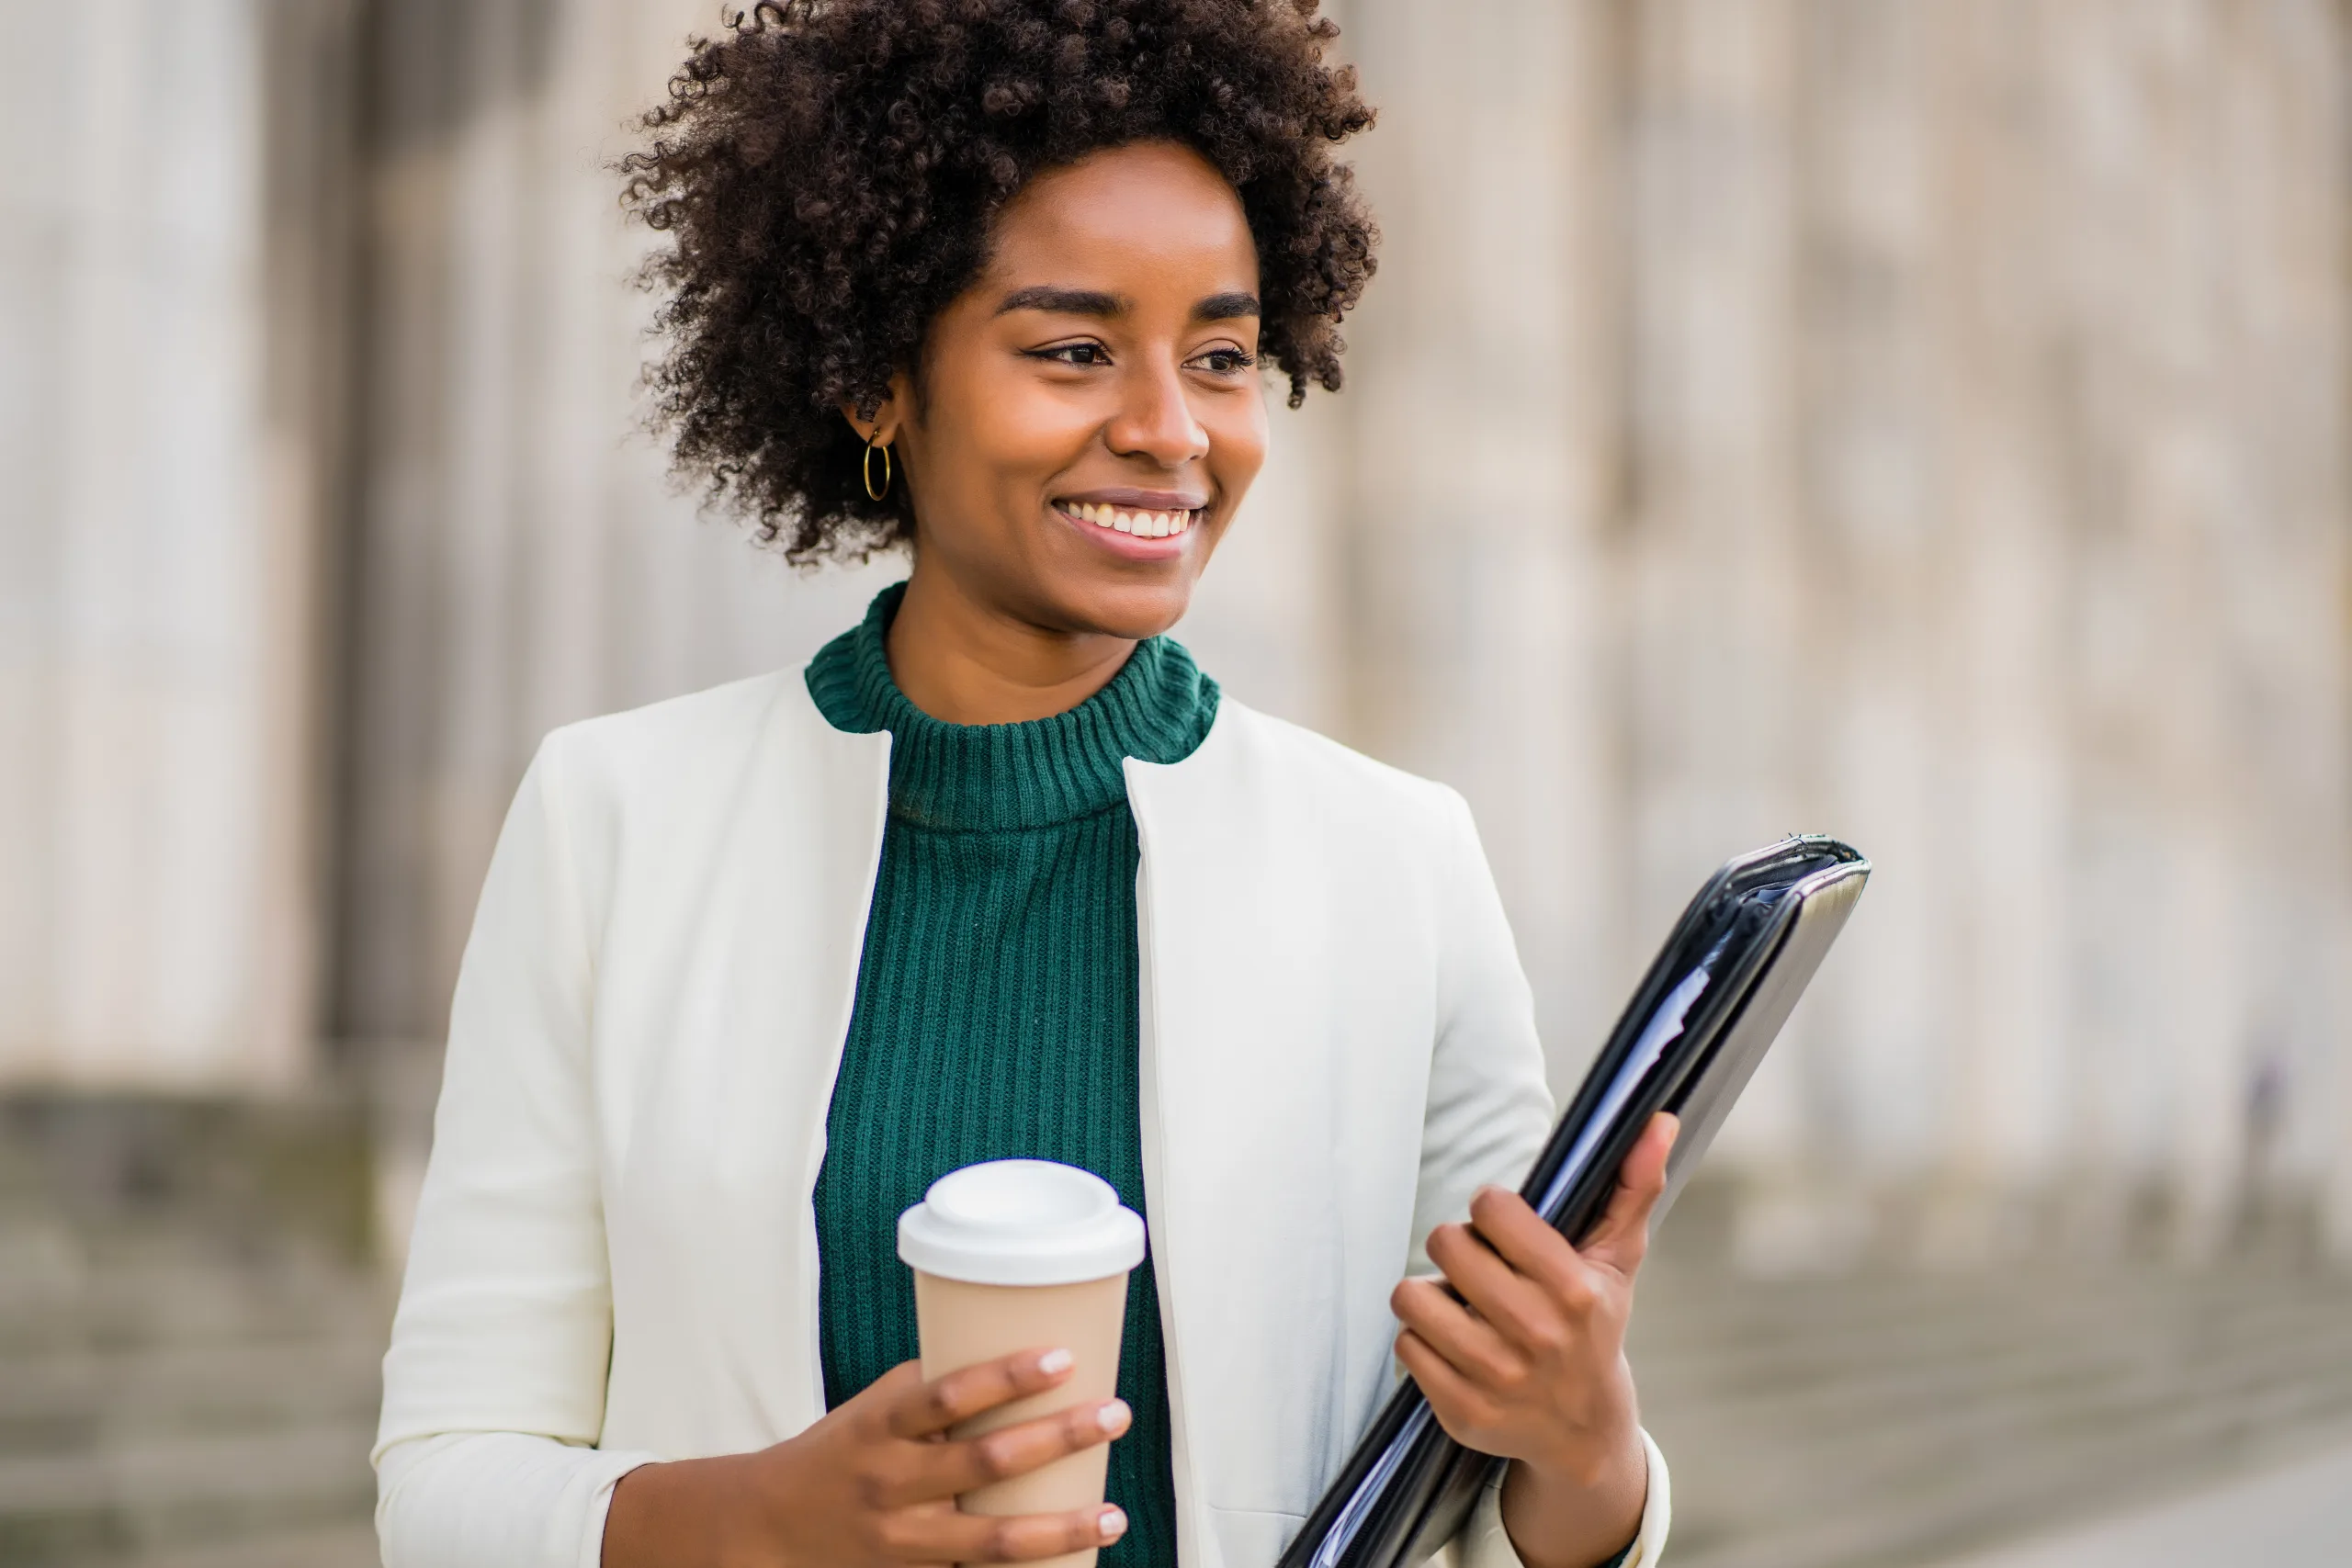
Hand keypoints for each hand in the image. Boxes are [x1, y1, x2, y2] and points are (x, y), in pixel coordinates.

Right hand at [601, 1348, 1130, 1567]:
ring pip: (992, 1540)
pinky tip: (1076, 1558)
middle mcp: (891, 1483)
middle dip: (1058, 1438)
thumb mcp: (874, 1409)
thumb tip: (1018, 1353)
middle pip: (985, 1463)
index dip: (1006, 1376)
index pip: (947, 1394)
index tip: (1063, 1357)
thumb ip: (936, 1388)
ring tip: (1115, 1514)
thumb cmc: (840, 1450)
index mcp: (880, 1425)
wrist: (769, 1527)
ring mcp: (904, 1540)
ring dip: (1062, 1527)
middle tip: (1115, 1414)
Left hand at [1390, 1111, 1677, 1567]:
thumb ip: (1634, 1186)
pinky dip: (1423, 1339)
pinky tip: (1455, 1344)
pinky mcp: (1463, 1411)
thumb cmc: (1595, 1328)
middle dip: (1457, 1247)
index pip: (1492, 1209)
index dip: (1491, 1210)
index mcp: (1573, 1290)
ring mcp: (1496, 1378)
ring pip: (1413, 1297)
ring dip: (1430, 1294)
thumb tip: (1658, 1121)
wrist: (1584, 1429)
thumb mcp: (1618, 1259)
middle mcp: (1535, 1335)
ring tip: (1460, 1304)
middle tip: (1480, 1266)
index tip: (1504, 1227)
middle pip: (1446, 1245)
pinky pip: (1406, 1346)